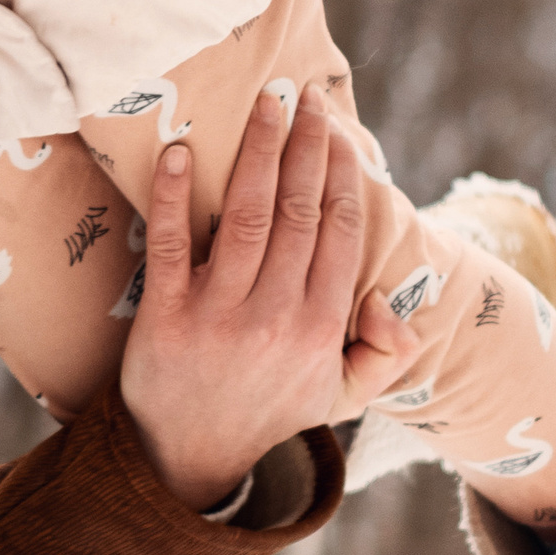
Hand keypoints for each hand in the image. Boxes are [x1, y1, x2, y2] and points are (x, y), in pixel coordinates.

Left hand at [120, 84, 419, 511]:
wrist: (188, 458)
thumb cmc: (268, 411)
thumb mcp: (339, 397)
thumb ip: (382, 354)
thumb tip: (391, 300)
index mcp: (320, 329)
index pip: (337, 234)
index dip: (340, 175)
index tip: (339, 131)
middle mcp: (274, 316)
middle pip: (297, 213)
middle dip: (306, 147)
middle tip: (307, 96)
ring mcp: (217, 314)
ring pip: (246, 217)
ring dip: (258, 153)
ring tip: (267, 103)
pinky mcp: (164, 314)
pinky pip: (170, 244)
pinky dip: (175, 196)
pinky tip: (180, 151)